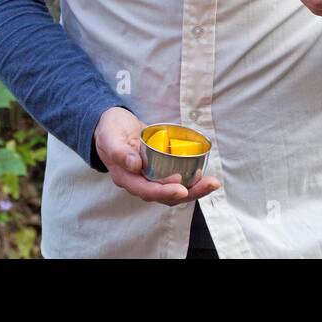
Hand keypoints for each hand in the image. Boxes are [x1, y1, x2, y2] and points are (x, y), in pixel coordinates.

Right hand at [93, 107, 220, 205]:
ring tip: (212, 182)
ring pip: (174, 190)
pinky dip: (191, 179)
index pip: (146, 190)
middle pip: (165, 195)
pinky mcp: (160, 170)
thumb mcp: (109, 137)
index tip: (180, 188)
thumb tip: (135, 165)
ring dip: (195, 188)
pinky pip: (176, 179)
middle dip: (189, 193)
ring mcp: (151, 177)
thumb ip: (119, 151)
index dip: (164, 191)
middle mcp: (140, 182)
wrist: (112, 125)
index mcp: (126, 178)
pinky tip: (204, 174)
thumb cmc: (109, 131)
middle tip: (209, 184)